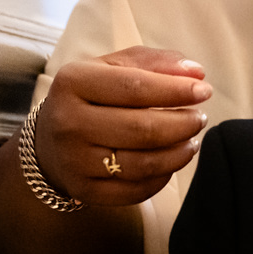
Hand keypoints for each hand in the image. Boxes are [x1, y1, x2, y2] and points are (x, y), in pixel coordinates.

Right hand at [34, 47, 212, 205]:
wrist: (49, 141)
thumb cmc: (91, 97)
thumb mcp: (111, 68)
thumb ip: (154, 63)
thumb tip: (196, 72)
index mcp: (73, 82)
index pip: (134, 86)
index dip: (176, 90)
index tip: (204, 91)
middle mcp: (69, 122)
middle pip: (142, 129)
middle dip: (182, 124)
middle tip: (199, 118)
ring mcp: (75, 160)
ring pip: (144, 163)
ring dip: (179, 153)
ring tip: (191, 140)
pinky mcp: (86, 190)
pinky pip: (137, 190)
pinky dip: (163, 176)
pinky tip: (171, 161)